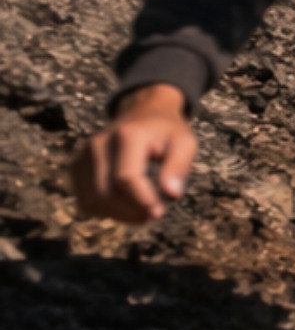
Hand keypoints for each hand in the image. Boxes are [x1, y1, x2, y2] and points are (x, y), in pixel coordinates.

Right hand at [70, 86, 196, 225]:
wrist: (142, 113)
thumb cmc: (166, 132)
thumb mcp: (184, 142)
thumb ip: (180, 166)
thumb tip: (172, 195)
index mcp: (126, 135)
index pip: (125, 178)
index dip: (141, 200)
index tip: (159, 213)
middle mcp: (98, 145)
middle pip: (106, 194)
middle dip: (130, 212)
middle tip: (153, 216)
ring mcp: (83, 156)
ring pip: (91, 202)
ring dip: (117, 215)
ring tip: (141, 213)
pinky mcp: (76, 167)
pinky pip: (84, 201)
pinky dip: (104, 211)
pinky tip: (124, 206)